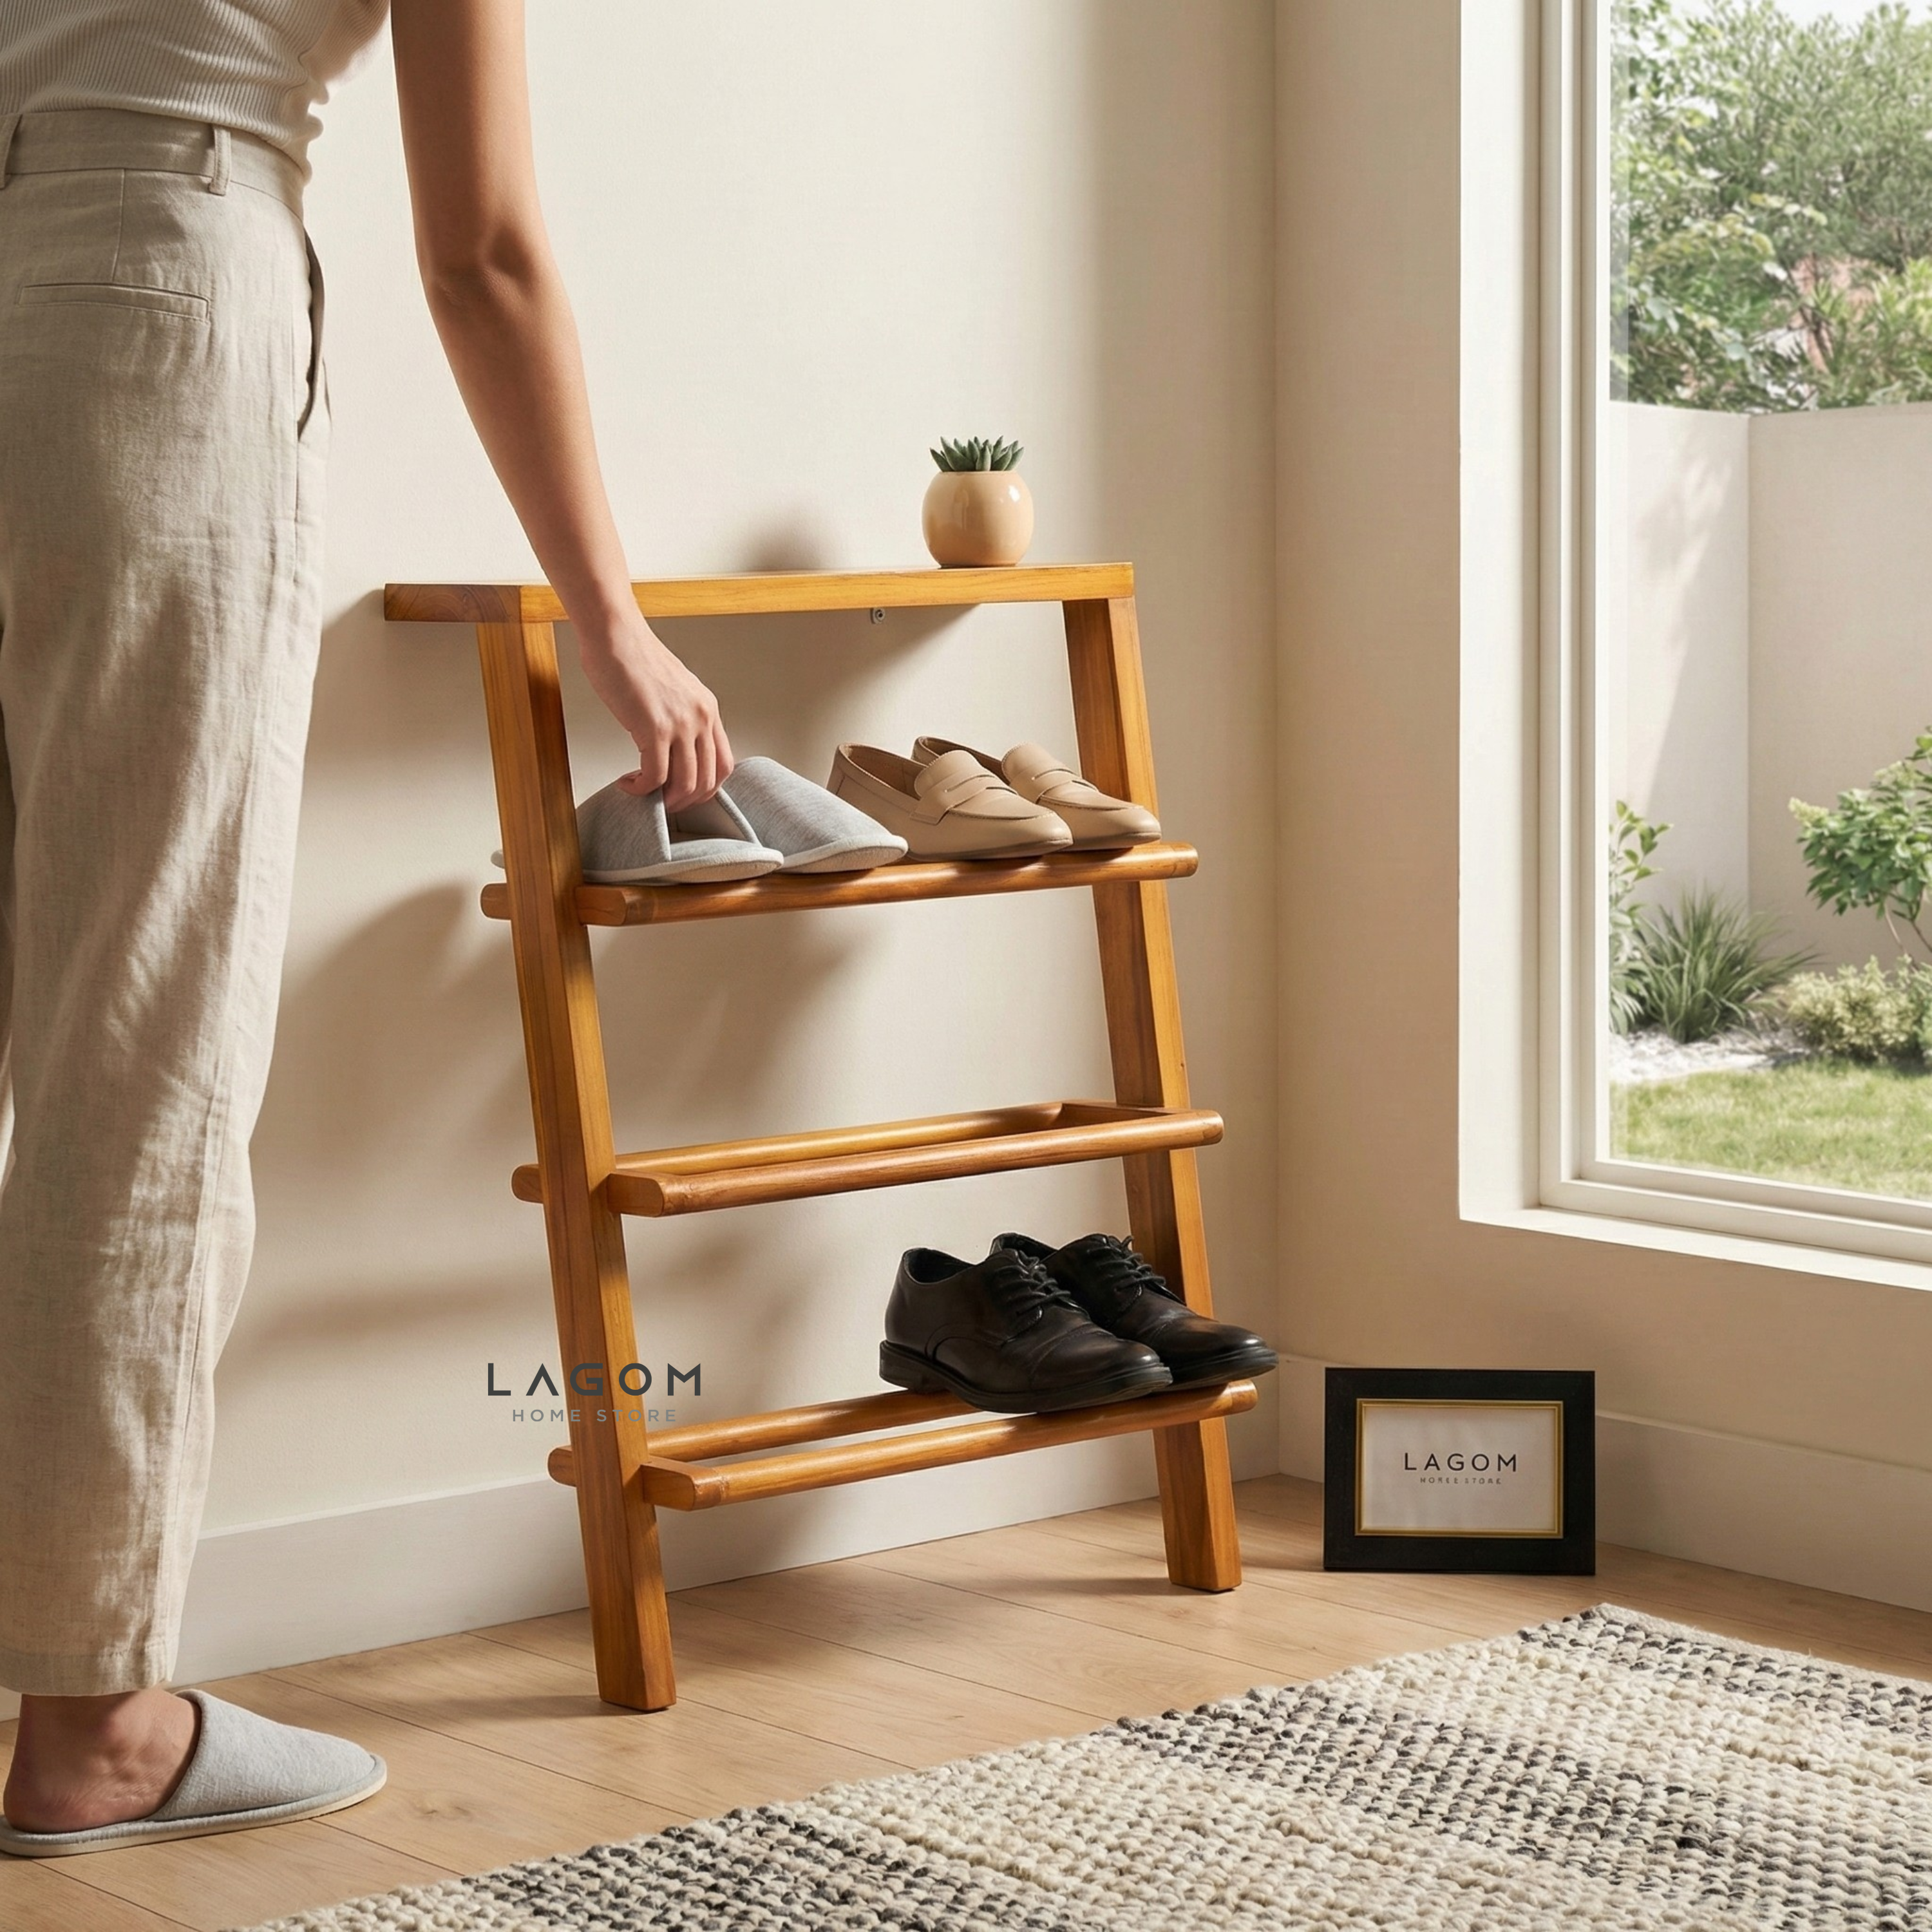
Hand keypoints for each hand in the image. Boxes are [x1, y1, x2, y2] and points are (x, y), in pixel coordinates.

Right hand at [576, 615, 733, 810]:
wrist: (616, 635)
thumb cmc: (634, 658)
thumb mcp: (673, 690)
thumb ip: (679, 717)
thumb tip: (670, 747)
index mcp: (707, 709)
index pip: (724, 764)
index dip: (707, 788)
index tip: (686, 793)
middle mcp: (701, 718)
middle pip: (707, 780)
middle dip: (685, 800)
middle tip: (663, 802)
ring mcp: (680, 725)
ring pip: (685, 784)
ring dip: (665, 799)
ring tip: (644, 794)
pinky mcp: (654, 729)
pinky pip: (655, 776)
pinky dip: (641, 789)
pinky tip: (628, 783)